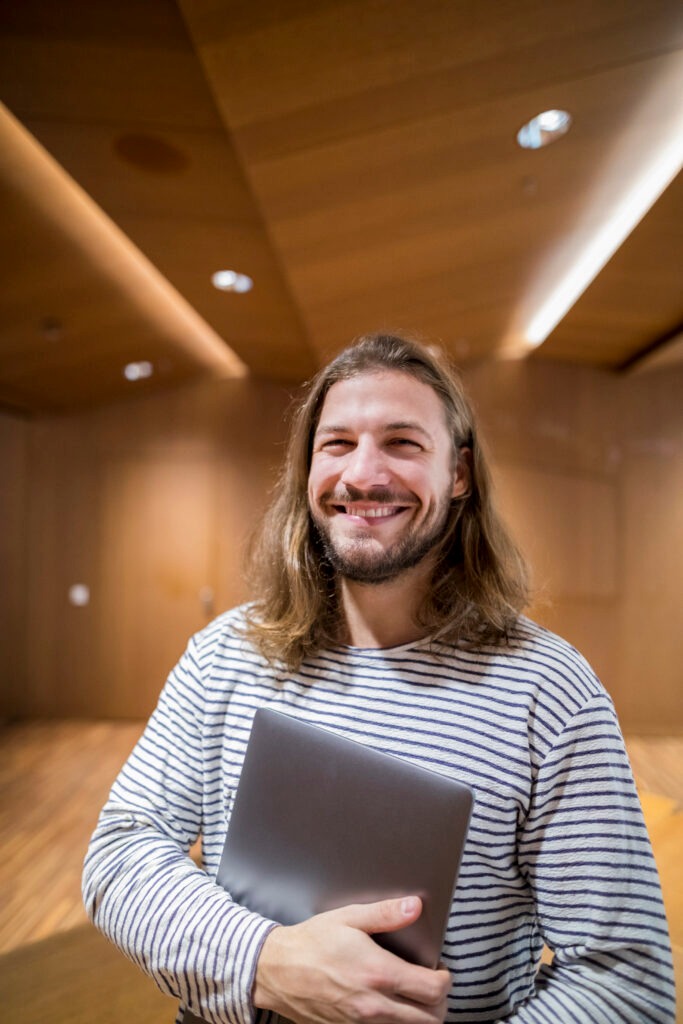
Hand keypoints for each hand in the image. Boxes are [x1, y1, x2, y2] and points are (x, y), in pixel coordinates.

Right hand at [252, 896, 450, 1023]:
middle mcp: (374, 1005)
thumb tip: (415, 906)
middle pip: (430, 1020)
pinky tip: (390, 1007)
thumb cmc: (311, 942)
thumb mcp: (349, 918)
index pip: (433, 990)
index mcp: (378, 973)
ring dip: (420, 1017)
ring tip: (413, 997)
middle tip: (431, 985)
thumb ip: (386, 913)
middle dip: (438, 1003)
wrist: (276, 971)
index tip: (440, 970)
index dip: (445, 980)